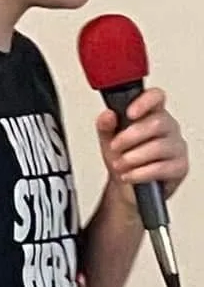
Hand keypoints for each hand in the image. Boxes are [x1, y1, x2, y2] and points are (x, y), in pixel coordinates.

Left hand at [97, 87, 188, 201]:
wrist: (128, 189)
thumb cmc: (123, 159)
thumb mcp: (108, 140)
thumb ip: (105, 126)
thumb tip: (108, 115)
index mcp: (152, 114)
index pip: (156, 97)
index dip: (145, 101)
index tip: (129, 113)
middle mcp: (168, 127)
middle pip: (157, 123)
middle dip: (130, 137)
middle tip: (115, 147)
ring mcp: (176, 147)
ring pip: (159, 146)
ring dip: (133, 157)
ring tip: (120, 164)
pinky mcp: (180, 167)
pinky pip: (162, 168)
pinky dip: (140, 173)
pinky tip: (129, 175)